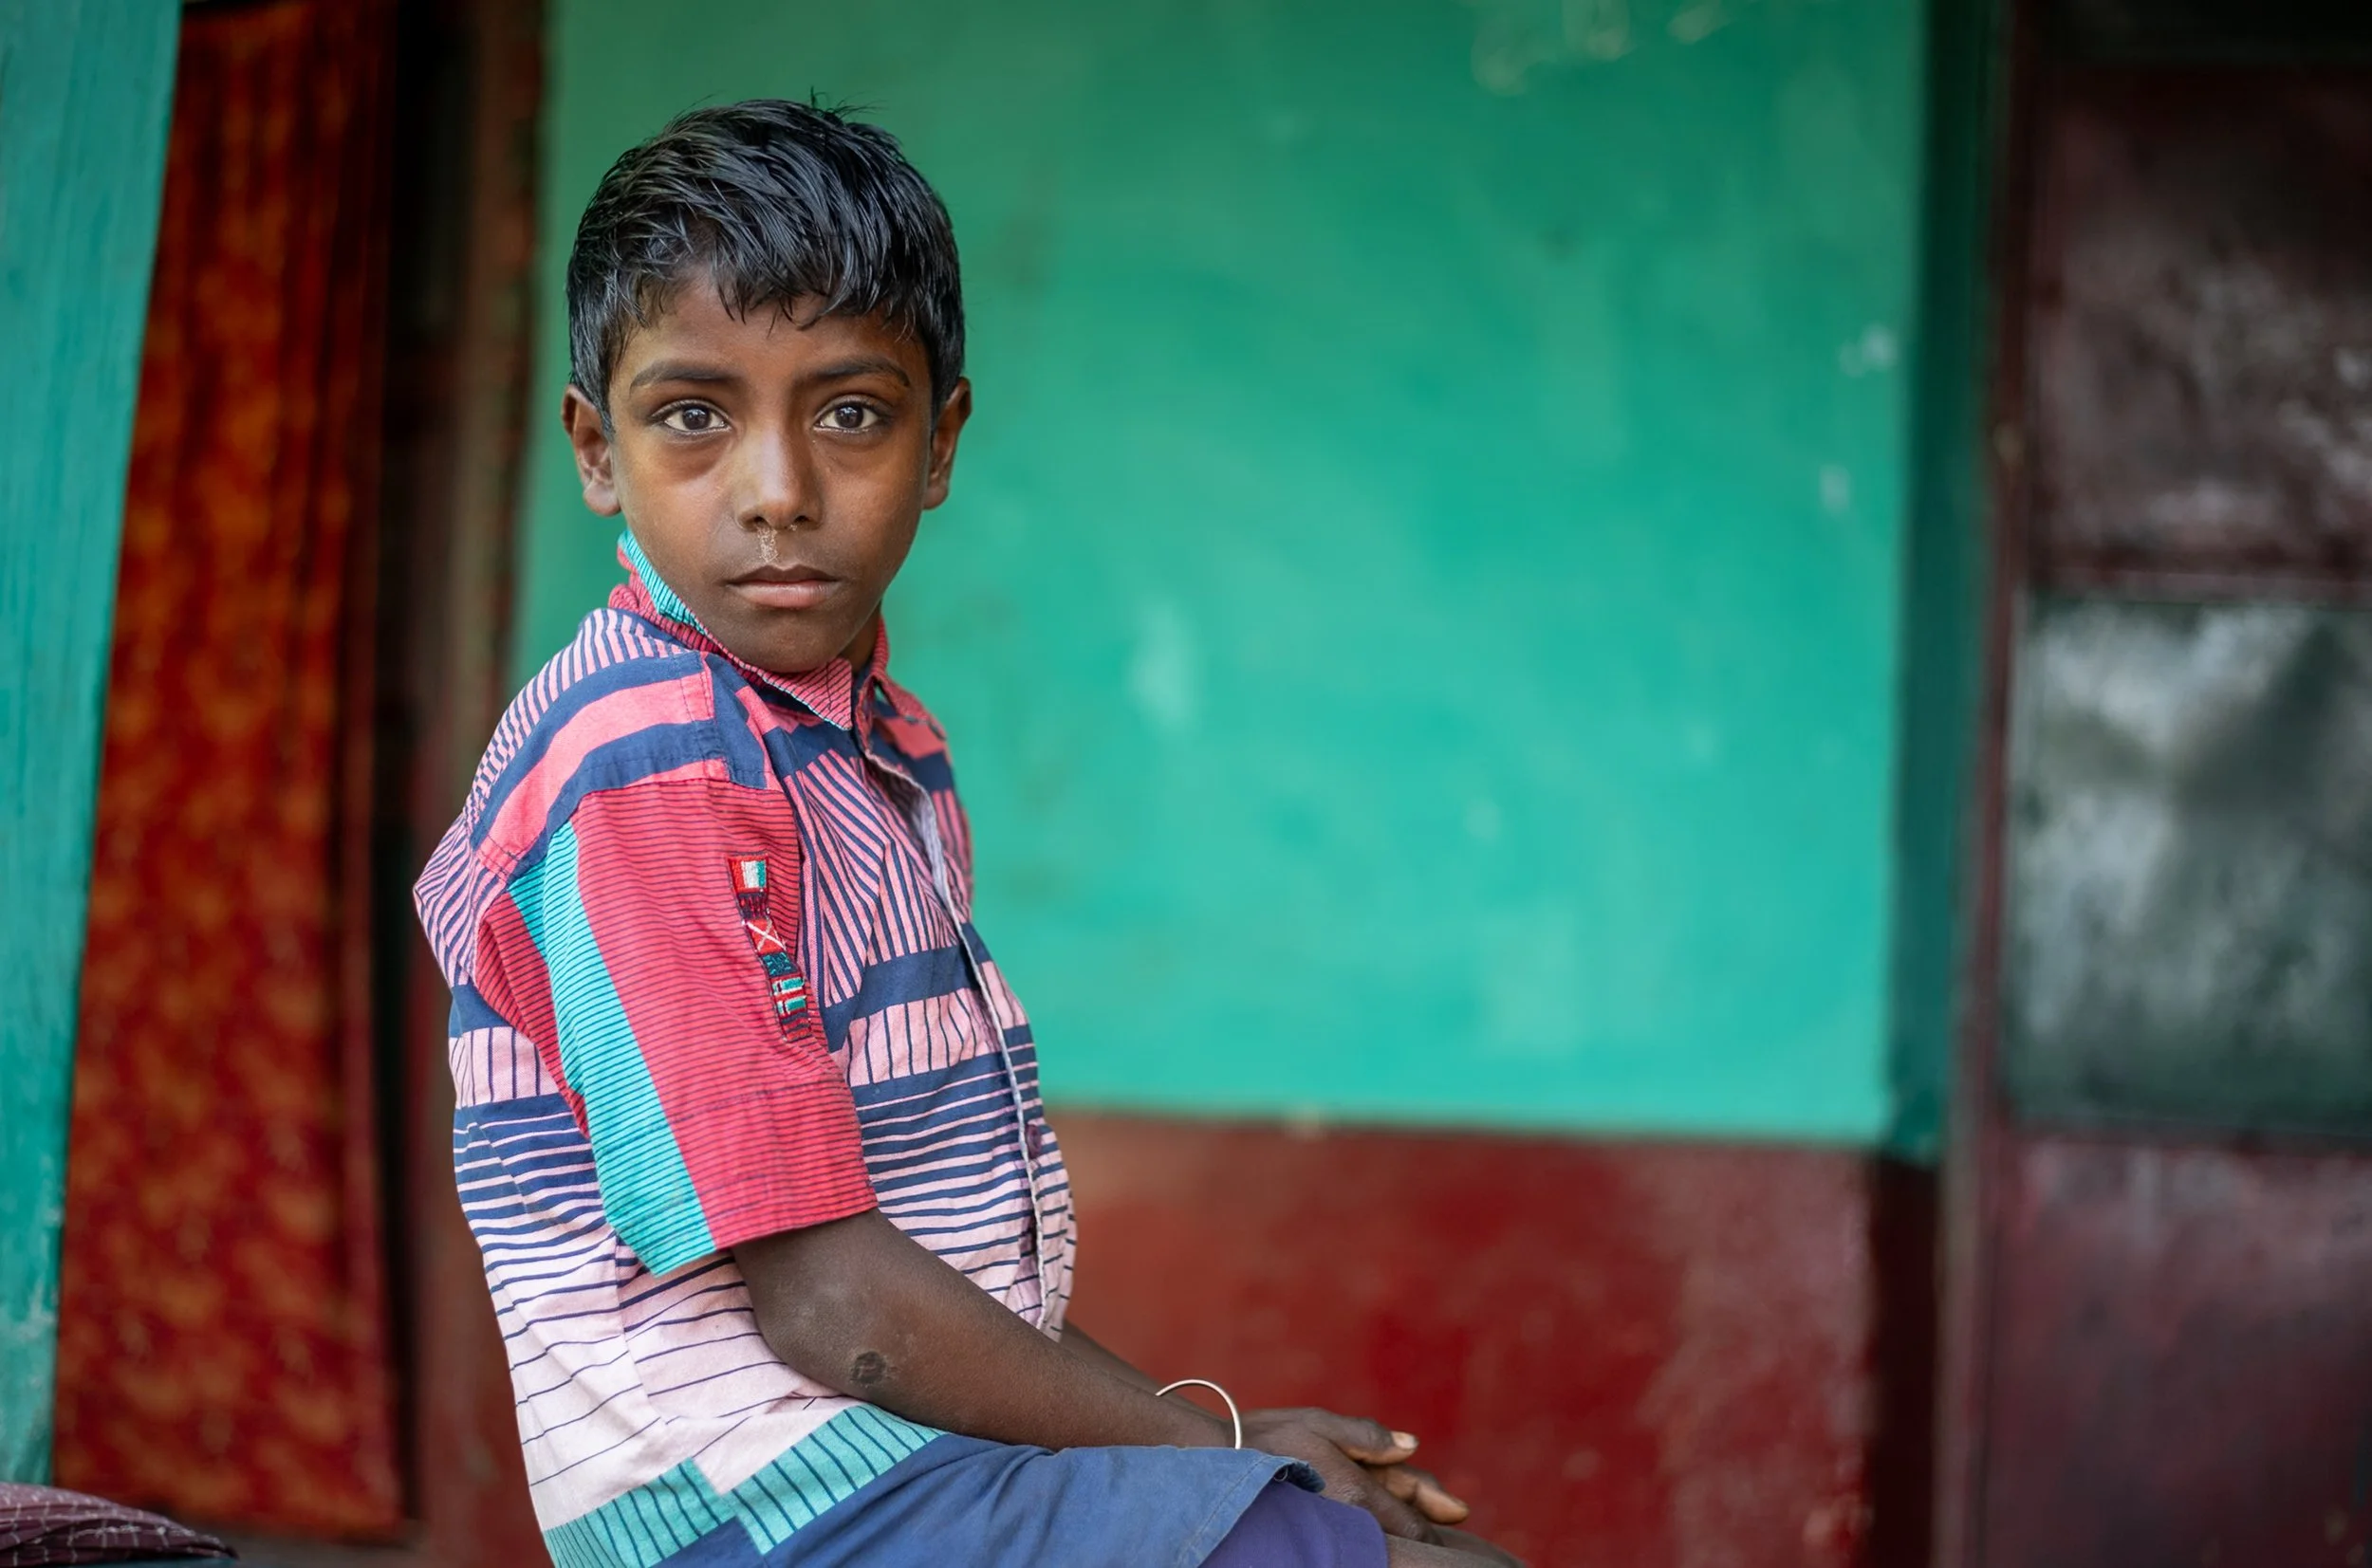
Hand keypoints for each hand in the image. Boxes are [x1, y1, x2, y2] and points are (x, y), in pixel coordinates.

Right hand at [1239, 1408, 1467, 1541]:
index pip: (1411, 1521)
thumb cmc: (1264, 1437)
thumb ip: (1367, 1437)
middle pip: (1400, 1532)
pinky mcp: (1316, 1529)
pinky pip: (1355, 1530)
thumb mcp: (1318, 1423)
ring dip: (1398, 1526)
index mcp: (1355, 1489)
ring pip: (1379, 1532)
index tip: (1457, 1513)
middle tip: (1452, 1514)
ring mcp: (1332, 1526)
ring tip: (1422, 1523)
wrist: (1211, 1464)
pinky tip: (1374, 1520)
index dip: (1434, 1519)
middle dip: (1423, 1526)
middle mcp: (1346, 1516)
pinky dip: (1372, 1525)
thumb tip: (1412, 1446)